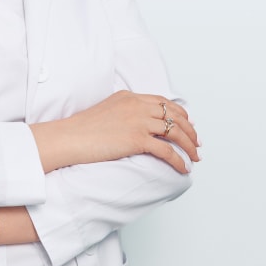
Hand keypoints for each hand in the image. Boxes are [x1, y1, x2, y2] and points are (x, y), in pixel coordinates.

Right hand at [31, 91, 200, 173]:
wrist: (69, 137)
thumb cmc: (81, 129)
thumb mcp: (106, 110)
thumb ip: (124, 111)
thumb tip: (136, 124)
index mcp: (129, 96)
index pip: (162, 102)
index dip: (179, 114)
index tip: (187, 124)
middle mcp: (136, 105)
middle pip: (174, 115)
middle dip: (190, 130)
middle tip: (197, 143)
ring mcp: (137, 121)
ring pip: (175, 132)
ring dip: (188, 146)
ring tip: (194, 157)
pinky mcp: (136, 139)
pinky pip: (166, 151)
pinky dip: (178, 160)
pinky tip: (183, 168)